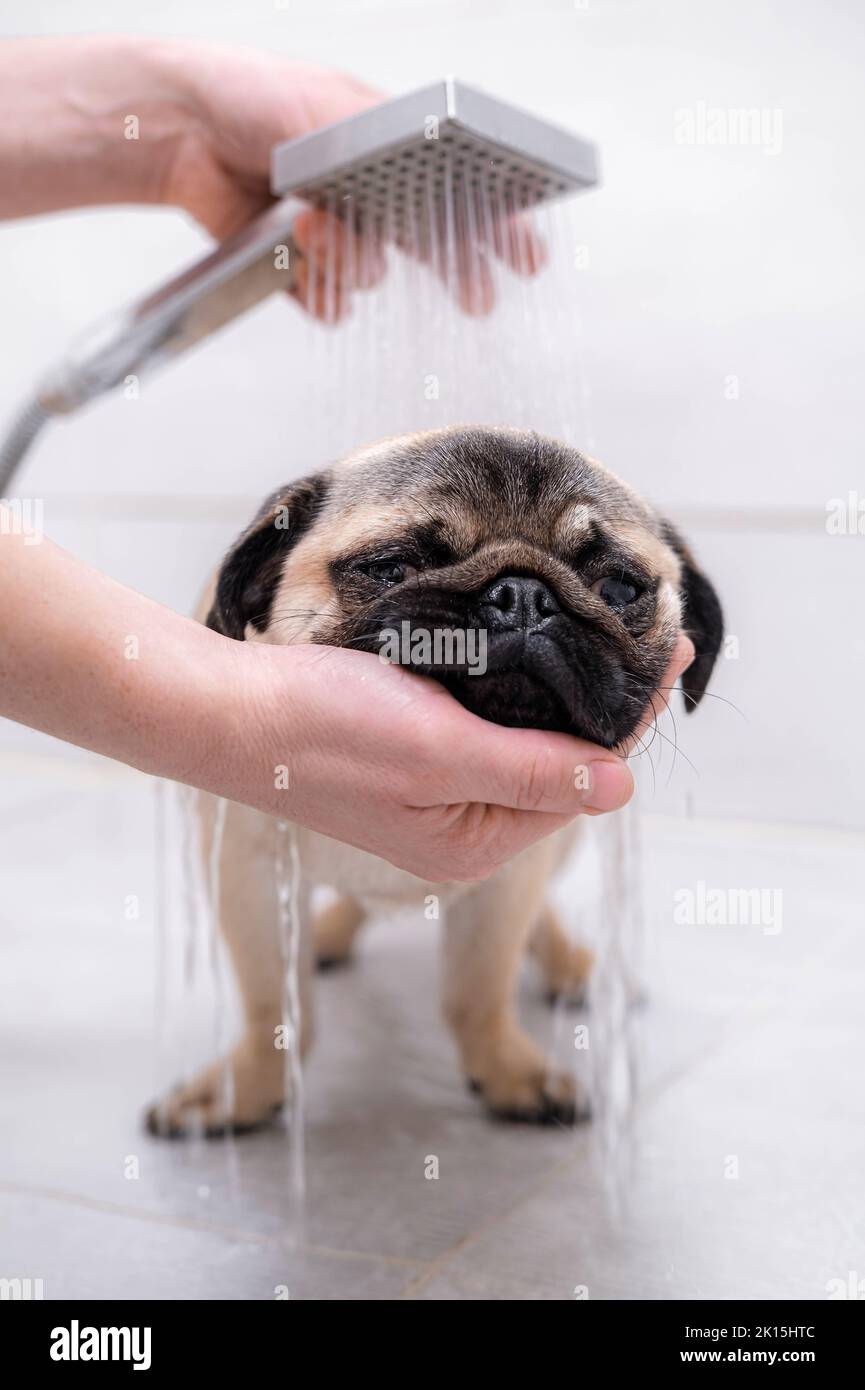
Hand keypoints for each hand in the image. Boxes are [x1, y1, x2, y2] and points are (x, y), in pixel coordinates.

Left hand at [0, 36, 544, 314]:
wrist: (179, 129)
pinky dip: (315, 293)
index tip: (527, 255)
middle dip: (457, 272)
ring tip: (311, 229)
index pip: (460, 190)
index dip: (497, 224)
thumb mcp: (335, 108)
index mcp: (391, 149)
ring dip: (348, 261)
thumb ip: (388, 143)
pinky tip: (296, 270)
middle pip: (431, 245)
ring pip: (370, 275)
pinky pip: (325, 301)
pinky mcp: (294, 266)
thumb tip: (433, 168)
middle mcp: (367, 193)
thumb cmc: (254, 95)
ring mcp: (333, 231)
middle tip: (477, 297)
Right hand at [0, 523, 693, 883]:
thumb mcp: (439, 751)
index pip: (584, 777)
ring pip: (527, 744)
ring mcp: (436, 796)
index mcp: (476, 842)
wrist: (227, 710)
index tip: (672, 648)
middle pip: (562, 764)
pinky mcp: (411, 761)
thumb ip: (532, 770)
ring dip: (565, 695)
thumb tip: (624, 786)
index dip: (633, 714)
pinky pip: (488, 730)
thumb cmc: (323, 731)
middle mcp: (463, 828)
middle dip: (607, 704)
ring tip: (609, 636)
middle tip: (649, 632)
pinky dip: (519, 693)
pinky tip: (536, 653)